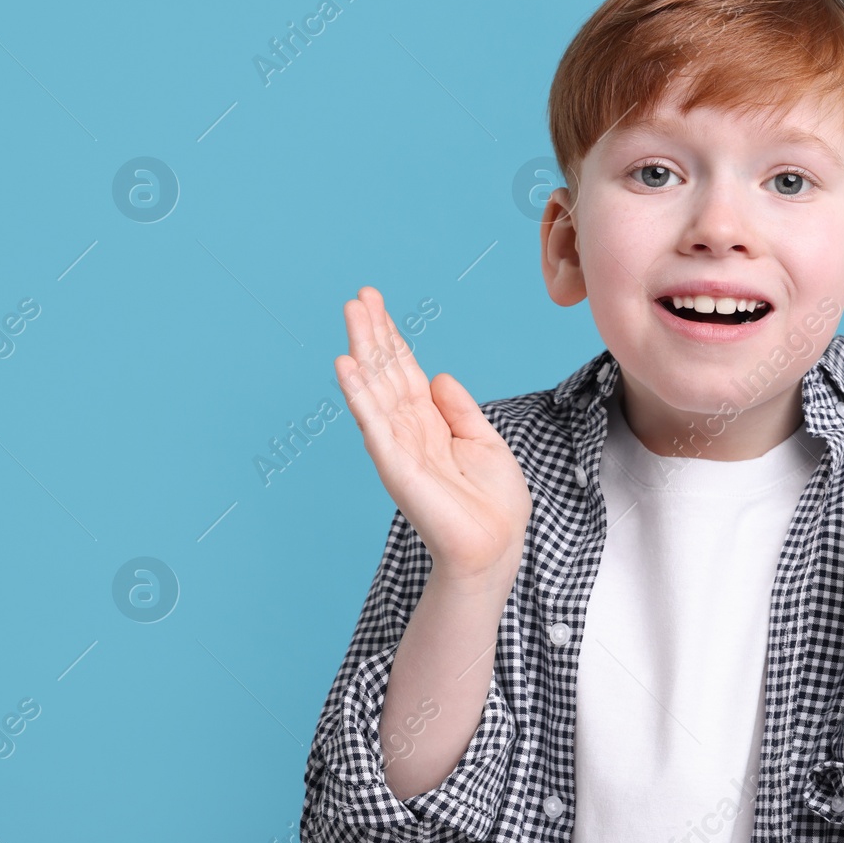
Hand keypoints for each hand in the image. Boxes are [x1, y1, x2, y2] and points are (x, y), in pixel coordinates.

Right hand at [336, 286, 531, 586]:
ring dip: (362, 352)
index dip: (392, 338)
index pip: (405, 372)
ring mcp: (398, 447)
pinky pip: (373, 423)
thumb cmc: (494, 503)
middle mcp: (409, 431)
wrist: (496, 546)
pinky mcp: (395, 465)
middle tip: (358, 296)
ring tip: (351, 315)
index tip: (376, 303)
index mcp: (431, 424)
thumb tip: (437, 376)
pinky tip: (347, 366)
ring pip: (375, 389)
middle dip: (373, 334)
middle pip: (386, 373)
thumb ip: (459, 409)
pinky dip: (359, 394)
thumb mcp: (484, 442)